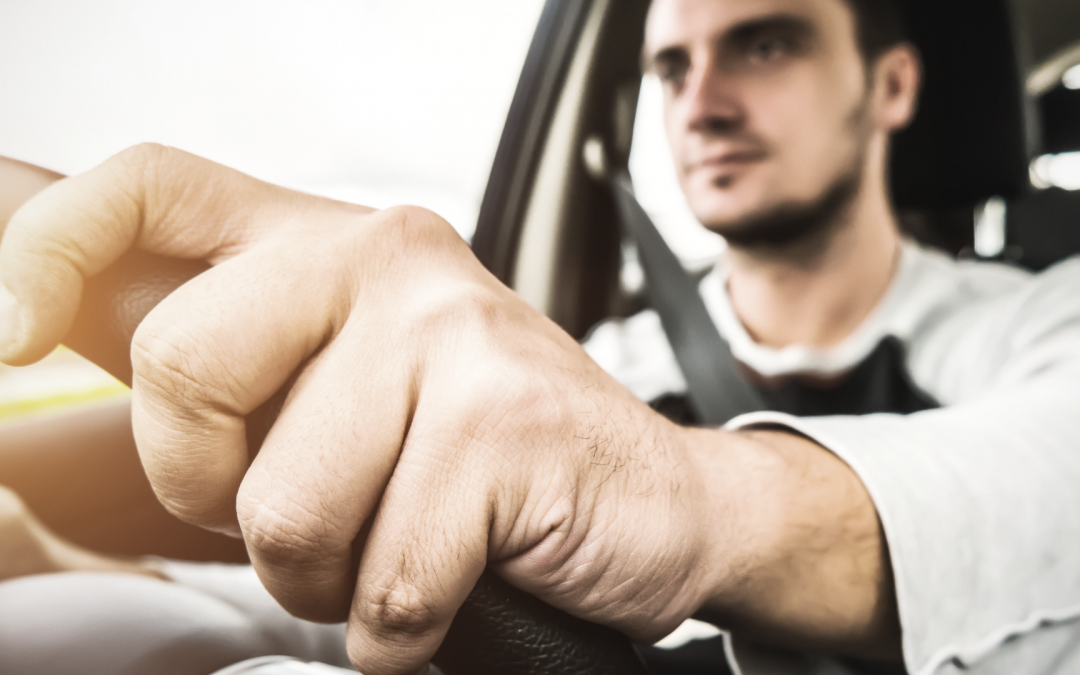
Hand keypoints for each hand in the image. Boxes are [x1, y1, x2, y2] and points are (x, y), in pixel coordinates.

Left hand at [0, 145, 725, 672]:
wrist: (655, 501)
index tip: (11, 338)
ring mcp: (451, 334)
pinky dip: (404, 623)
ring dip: (328, 575)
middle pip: (180, 369)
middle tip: (305, 505)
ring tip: (403, 540)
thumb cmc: (484, 453)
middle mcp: (386, 259)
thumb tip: (46, 340)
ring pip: (281, 508)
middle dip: (213, 489)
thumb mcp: (341, 390)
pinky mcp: (503, 423)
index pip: (146, 187)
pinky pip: (382, 583)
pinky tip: (460, 575)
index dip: (45, 250)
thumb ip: (220, 368)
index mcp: (327, 243)